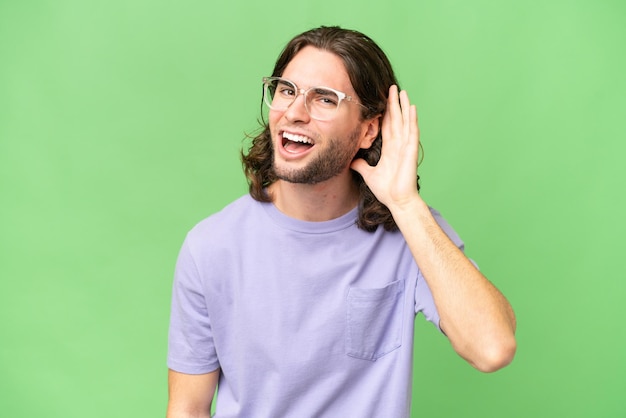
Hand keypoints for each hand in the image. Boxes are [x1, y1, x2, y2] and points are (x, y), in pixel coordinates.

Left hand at [351, 85, 421, 210]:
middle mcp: (398, 144)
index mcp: (390, 149)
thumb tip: (351, 160)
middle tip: (392, 87)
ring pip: (404, 121)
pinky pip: (412, 131)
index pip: (387, 126)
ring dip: (403, 106)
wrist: (397, 201)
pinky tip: (411, 107)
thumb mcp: (369, 174)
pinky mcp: (410, 150)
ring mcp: (405, 146)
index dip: (385, 112)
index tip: (382, 100)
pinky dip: (412, 119)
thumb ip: (361, 165)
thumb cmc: (387, 190)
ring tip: (402, 91)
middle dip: (393, 103)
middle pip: (395, 119)